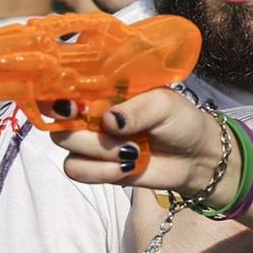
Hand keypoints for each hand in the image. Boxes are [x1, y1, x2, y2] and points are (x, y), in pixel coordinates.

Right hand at [54, 90, 229, 195]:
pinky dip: (100, 171)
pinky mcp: (96, 166)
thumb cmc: (180, 120)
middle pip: (56, 116)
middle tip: (103, 127)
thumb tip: (109, 121)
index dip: (56, 91)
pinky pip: (77, 169)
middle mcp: (90, 111)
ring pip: (66, 144)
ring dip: (99, 150)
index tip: (72, 104)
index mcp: (102, 87)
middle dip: (72, 125)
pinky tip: (126, 167)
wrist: (195, 158)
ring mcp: (90, 139)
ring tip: (133, 150)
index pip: (64, 82)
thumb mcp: (164, 104)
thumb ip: (136, 109)